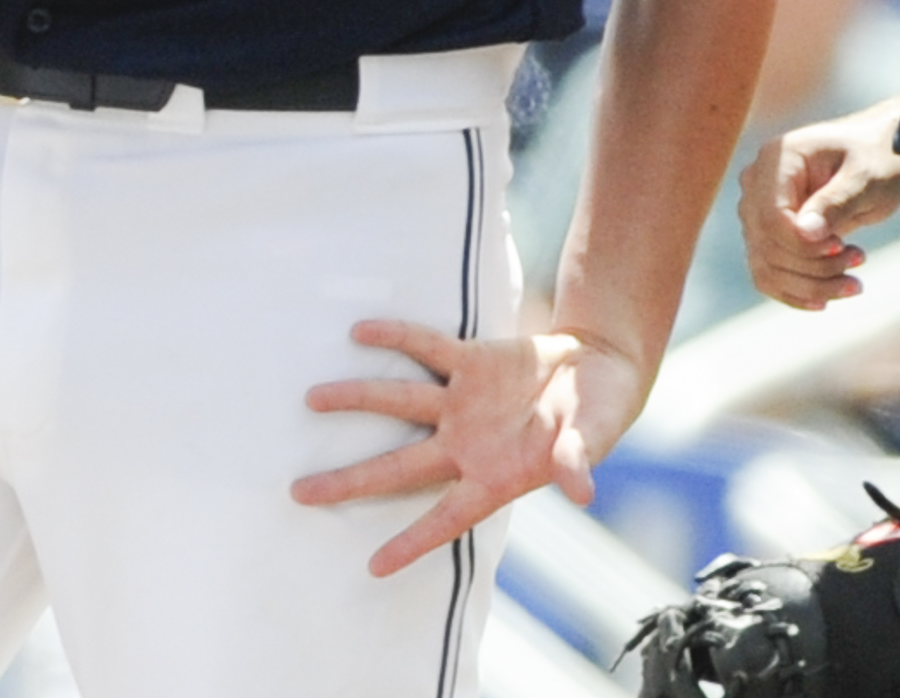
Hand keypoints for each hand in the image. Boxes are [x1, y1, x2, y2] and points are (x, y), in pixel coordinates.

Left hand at [290, 320, 651, 576]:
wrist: (600, 367)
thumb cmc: (599, 415)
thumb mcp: (596, 438)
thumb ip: (580, 460)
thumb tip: (582, 490)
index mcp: (495, 478)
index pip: (445, 518)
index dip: (413, 543)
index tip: (373, 568)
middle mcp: (468, 445)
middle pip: (398, 468)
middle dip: (350, 481)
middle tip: (299, 493)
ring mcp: (464, 404)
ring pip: (399, 403)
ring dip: (357, 399)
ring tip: (312, 399)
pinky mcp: (470, 361)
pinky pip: (426, 348)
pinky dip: (395, 337)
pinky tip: (359, 330)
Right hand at [738, 94, 899, 309]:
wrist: (879, 156)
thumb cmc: (879, 159)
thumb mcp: (867, 177)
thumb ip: (836, 202)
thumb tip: (803, 234)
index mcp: (777, 158)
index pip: (773, 217)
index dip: (804, 245)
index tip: (844, 247)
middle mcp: (757, 182)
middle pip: (768, 246)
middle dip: (815, 268)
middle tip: (859, 261)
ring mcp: (757, 209)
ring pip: (765, 266)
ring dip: (809, 285)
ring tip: (853, 282)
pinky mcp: (767, 233)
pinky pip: (767, 274)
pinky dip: (795, 293)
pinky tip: (826, 299)